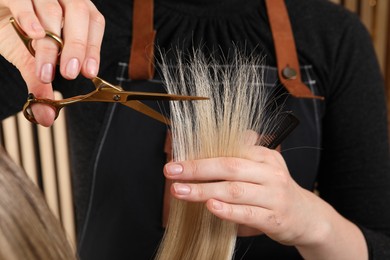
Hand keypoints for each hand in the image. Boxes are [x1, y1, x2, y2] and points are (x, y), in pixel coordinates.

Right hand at [0, 0, 104, 125]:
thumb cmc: (12, 27)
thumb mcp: (29, 56)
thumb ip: (40, 81)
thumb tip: (45, 117)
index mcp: (73, 8)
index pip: (93, 24)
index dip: (93, 48)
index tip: (89, 72)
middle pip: (79, 14)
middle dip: (77, 47)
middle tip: (70, 73)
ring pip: (52, 11)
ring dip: (50, 44)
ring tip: (46, 69)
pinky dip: (28, 16)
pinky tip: (33, 34)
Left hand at [164, 146, 329, 246]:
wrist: (307, 217)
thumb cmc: (276, 190)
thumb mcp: (266, 166)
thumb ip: (245, 152)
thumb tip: (222, 138)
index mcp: (266, 156)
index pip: (230, 151)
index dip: (202, 155)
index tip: (178, 159)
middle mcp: (271, 173)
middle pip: (229, 167)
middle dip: (197, 169)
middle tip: (172, 171)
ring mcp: (274, 196)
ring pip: (235, 190)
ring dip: (204, 190)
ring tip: (180, 191)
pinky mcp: (275, 218)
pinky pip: (248, 213)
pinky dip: (228, 210)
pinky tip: (210, 207)